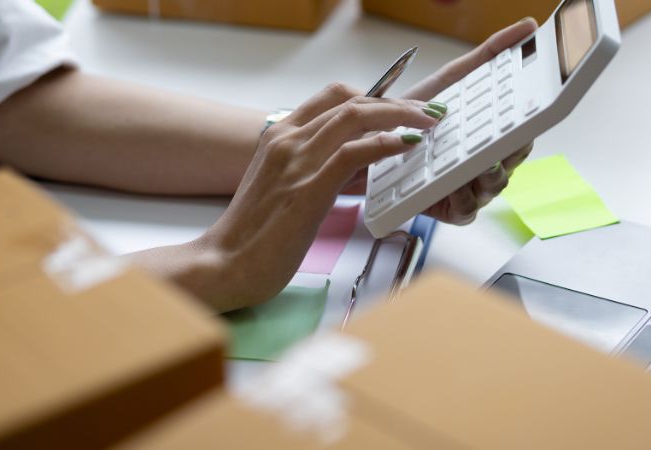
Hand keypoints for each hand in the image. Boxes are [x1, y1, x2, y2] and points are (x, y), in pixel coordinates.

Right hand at [171, 84, 441, 311]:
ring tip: (427, 124)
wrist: (224, 264)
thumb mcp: (284, 189)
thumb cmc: (253, 235)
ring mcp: (296, 161)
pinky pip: (354, 153)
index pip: (332, 98)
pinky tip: (406, 145)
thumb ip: (313, 170)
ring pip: (356, 117)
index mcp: (279, 136)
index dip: (373, 97)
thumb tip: (354, 169)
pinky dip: (385, 143)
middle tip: (426, 114)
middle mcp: (287, 139)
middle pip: (350, 100)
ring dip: (400, 115)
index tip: (400, 109)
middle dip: (395, 102)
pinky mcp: (308, 188)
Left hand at [403, 18, 537, 224]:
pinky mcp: (447, 208)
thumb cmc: (413, 113)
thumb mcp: (451, 80)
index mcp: (489, 137)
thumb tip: (525, 27)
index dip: (528, 129)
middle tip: (510, 142)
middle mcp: (483, 163)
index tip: (530, 118)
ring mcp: (468, 187)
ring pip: (492, 187)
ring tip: (485, 165)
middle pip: (510, 163)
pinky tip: (457, 188)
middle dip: (513, 154)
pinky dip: (464, 200)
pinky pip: (465, 210)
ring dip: (491, 178)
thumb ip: (488, 55)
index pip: (520, 134)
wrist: (369, 138)